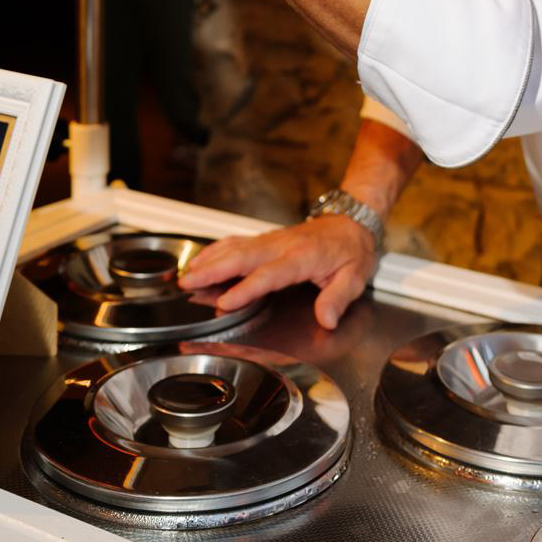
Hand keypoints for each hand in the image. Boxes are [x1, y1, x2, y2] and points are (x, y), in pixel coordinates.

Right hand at [180, 216, 378, 330]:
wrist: (353, 222)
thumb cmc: (352, 250)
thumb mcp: (355, 277)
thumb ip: (338, 299)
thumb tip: (327, 319)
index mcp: (303, 257)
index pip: (269, 274)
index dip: (246, 289)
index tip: (225, 303)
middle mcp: (282, 245)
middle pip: (242, 256)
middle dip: (212, 270)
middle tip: (188, 283)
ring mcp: (272, 240)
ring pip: (235, 247)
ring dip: (209, 259)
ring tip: (186, 273)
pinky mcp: (267, 239)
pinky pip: (237, 242)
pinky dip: (216, 250)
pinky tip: (201, 259)